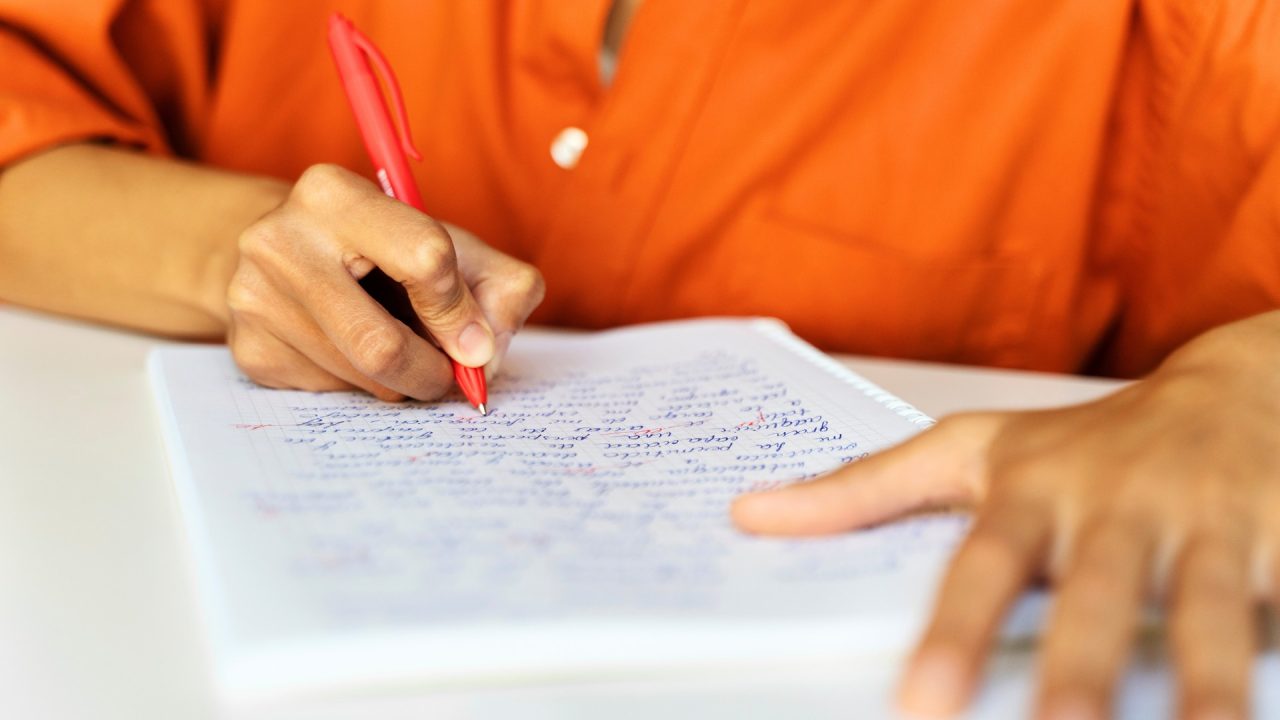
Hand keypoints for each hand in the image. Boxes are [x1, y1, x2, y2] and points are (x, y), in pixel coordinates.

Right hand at [226, 163, 543, 400]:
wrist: (289, 254)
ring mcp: (254, 298)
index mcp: (335, 195)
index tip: (475, 340)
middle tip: (450, 375)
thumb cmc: (387, 250)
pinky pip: (331, 393)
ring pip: (361, 377)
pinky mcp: (249, 349)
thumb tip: (486, 352)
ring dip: (401, 382)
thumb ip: (501, 286)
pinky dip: (364, 387)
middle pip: (381, 345)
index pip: (425, 258)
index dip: (461, 312)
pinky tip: (356, 354)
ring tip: (403, 351)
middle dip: (432, 372)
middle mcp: (280, 239)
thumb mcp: (454, 246)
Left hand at [732, 313, 1279, 718]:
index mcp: (1035, 489)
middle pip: (1096, 597)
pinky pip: (1275, 606)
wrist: (1236, 387)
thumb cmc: (1085, 439)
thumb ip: (864, 489)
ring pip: (1207, 612)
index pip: (983, 567)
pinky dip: (1272, 664)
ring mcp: (1207, 525)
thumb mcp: (973, 450)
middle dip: (1078, 671)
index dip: (952, 635)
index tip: (919, 705)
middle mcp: (1117, 506)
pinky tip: (1263, 719)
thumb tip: (748, 514)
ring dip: (1202, 684)